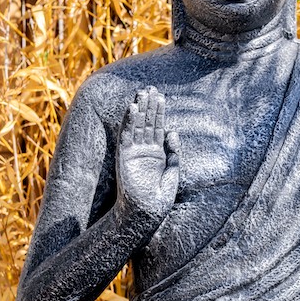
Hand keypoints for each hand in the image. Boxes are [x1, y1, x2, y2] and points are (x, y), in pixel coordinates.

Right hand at [117, 87, 179, 222]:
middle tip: (150, 88)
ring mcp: (133, 152)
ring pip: (136, 126)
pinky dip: (129, 121)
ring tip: (142, 92)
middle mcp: (144, 151)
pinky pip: (126, 135)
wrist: (146, 212)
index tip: (160, 96)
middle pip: (146, 123)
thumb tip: (173, 131)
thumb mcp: (173, 172)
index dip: (158, 112)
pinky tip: (132, 108)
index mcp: (156, 155)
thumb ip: (174, 153)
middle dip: (149, 106)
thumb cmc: (159, 198)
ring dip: (139, 109)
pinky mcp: (124, 156)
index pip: (156, 128)